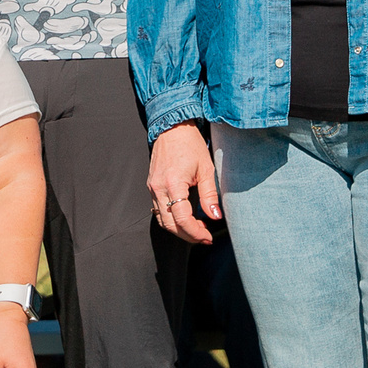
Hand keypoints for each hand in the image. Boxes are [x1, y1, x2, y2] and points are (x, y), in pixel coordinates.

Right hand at [147, 123, 221, 243]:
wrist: (172, 129)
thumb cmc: (190, 145)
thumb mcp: (206, 169)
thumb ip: (209, 195)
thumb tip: (215, 216)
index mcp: (173, 184)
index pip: (182, 219)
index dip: (195, 232)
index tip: (207, 237)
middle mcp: (158, 189)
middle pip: (169, 224)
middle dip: (187, 235)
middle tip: (204, 237)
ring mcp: (152, 188)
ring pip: (162, 220)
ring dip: (179, 229)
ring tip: (197, 228)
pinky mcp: (151, 187)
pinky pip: (158, 210)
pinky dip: (171, 219)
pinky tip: (185, 217)